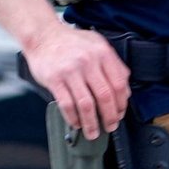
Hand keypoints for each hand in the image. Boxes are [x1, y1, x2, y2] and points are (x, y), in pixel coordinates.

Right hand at [22, 23, 131, 140]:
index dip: (122, 104)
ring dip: (92, 123)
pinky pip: (67, 104)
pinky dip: (73, 118)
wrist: (43, 35)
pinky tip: (76, 123)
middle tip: (110, 126)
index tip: (120, 113)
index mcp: (102, 53)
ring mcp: (70, 71)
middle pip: (105, 97)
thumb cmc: (71, 42)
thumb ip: (113, 64)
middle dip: (109, 117)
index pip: (119, 84)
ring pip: (86, 105)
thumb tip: (124, 90)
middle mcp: (88, 61)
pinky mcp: (55, 79)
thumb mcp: (97, 44)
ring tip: (93, 132)